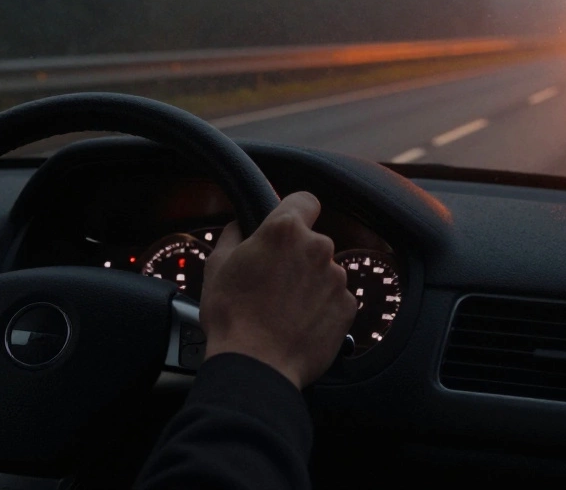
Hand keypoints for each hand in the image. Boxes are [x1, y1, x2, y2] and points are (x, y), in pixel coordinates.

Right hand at [200, 192, 356, 388]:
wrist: (256, 365)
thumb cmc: (232, 315)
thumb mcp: (217, 264)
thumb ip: (234, 234)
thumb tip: (240, 225)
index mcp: (285, 230)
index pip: (305, 200)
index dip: (295, 211)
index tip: (286, 229)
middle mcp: (318, 247)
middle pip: (313, 241)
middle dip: (297, 255)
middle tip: (273, 280)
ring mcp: (337, 277)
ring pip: (325, 271)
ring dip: (310, 283)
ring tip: (284, 308)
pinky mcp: (348, 306)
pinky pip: (334, 298)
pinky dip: (321, 307)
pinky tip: (299, 323)